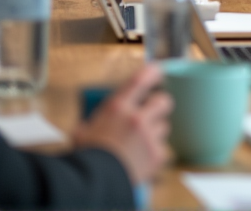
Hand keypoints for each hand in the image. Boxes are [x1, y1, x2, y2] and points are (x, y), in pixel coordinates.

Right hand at [72, 64, 171, 186]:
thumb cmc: (86, 158)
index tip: (158, 71)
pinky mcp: (156, 154)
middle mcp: (136, 118)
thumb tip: (85, 126)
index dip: (153, 72)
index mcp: (117, 108)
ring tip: (141, 142)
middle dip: (160, 105)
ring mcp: (149, 136)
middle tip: (154, 111)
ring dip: (155, 132)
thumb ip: (89, 124)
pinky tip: (143, 159)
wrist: (95, 184)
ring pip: (164, 126)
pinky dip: (155, 153)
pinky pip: (163, 148)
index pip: (141, 79)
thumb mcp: (82, 134)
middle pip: (163, 101)